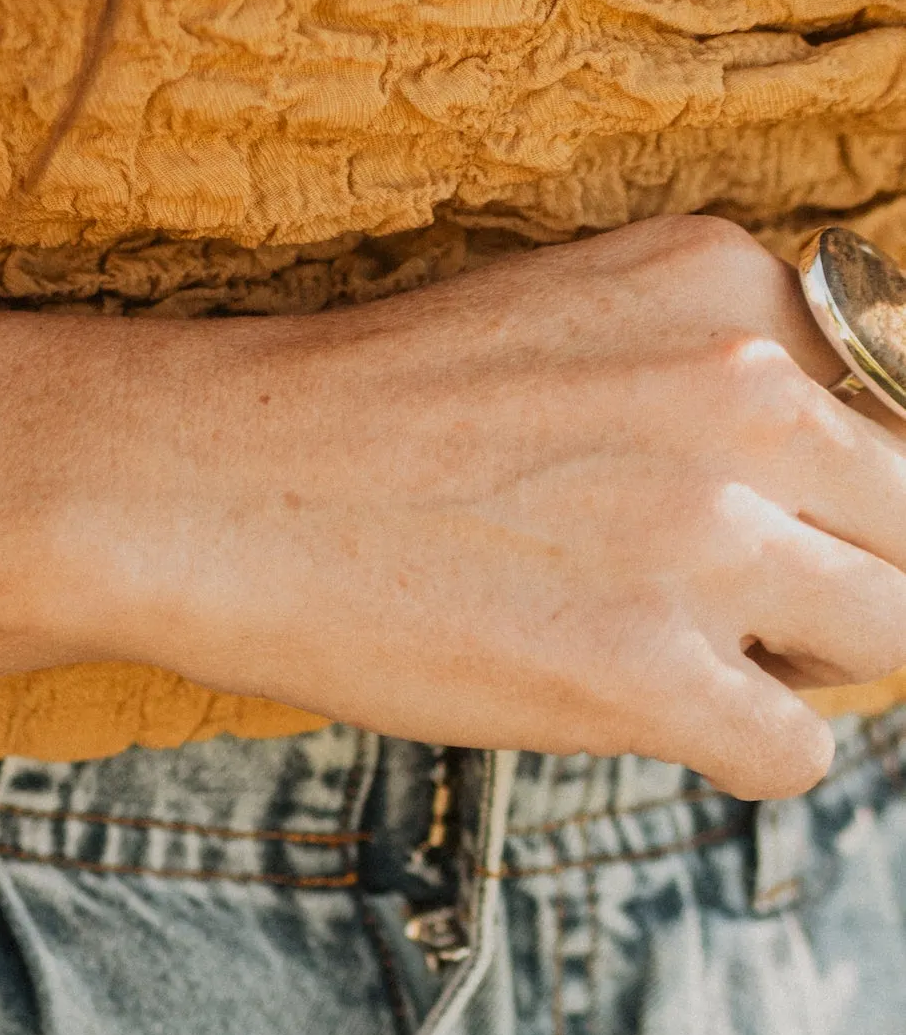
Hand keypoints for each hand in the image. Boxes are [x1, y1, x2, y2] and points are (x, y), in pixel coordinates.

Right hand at [0, 216, 905, 798]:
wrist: (199, 483)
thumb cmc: (366, 411)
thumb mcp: (579, 316)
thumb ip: (719, 363)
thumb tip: (843, 471)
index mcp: (731, 283)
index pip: (902, 404)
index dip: (847, 486)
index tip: (791, 523)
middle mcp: (746, 390)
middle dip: (845, 577)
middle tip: (734, 599)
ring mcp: (704, 534)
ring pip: (891, 640)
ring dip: (803, 664)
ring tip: (684, 651)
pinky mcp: (647, 670)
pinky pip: (798, 752)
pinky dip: (742, 751)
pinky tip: (644, 710)